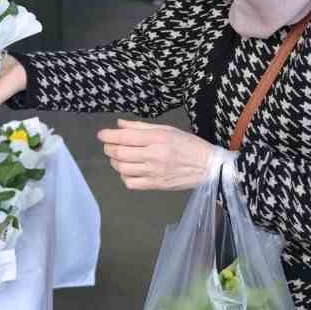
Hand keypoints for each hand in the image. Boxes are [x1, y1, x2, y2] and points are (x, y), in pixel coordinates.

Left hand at [96, 120, 216, 190]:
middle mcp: (154, 155)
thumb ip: (141, 127)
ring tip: (118, 158)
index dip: (108, 136)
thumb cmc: (189, 145)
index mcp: (157, 138)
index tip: (101, 135)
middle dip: (109, 149)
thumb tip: (119, 124)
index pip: (125, 137)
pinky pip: (131, 183)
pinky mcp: (156, 185)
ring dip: (114, 162)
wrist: (209, 167)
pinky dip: (124, 177)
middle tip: (109, 146)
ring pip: (122, 169)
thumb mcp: (167, 129)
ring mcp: (154, 172)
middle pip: (120, 153)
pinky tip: (129, 171)